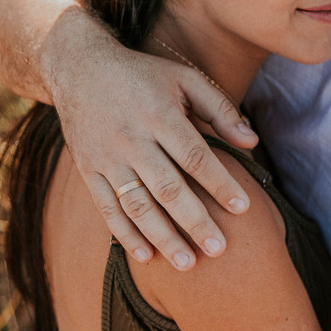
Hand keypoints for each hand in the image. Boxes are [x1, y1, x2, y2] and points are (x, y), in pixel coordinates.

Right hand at [46, 17, 258, 268]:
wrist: (77, 67)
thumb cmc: (143, 76)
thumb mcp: (184, 78)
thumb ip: (220, 109)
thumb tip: (252, 142)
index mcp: (159, 114)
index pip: (194, 155)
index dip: (219, 182)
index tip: (243, 208)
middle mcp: (132, 138)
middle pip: (167, 187)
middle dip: (194, 221)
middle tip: (219, 250)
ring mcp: (107, 157)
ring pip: (137, 204)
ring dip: (162, 236)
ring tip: (188, 263)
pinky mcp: (89, 170)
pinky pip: (106, 208)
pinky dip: (125, 233)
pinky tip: (145, 256)